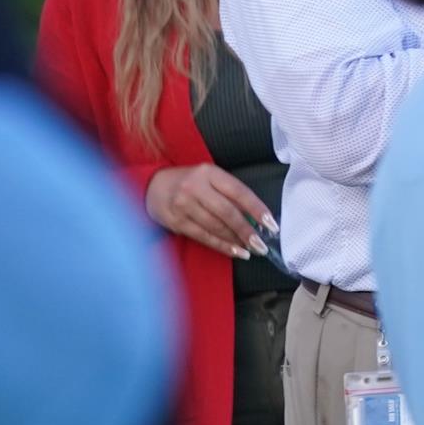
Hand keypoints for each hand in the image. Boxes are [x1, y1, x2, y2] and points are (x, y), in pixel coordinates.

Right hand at [146, 164, 276, 260]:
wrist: (152, 185)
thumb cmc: (190, 182)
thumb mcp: (210, 178)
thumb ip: (230, 193)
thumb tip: (256, 218)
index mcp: (209, 173)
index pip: (239, 192)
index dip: (257, 209)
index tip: (271, 225)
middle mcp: (195, 187)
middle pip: (227, 212)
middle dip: (247, 231)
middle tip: (262, 245)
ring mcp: (182, 204)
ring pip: (215, 226)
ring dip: (236, 241)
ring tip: (251, 250)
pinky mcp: (174, 220)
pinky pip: (203, 236)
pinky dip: (221, 245)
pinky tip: (235, 252)